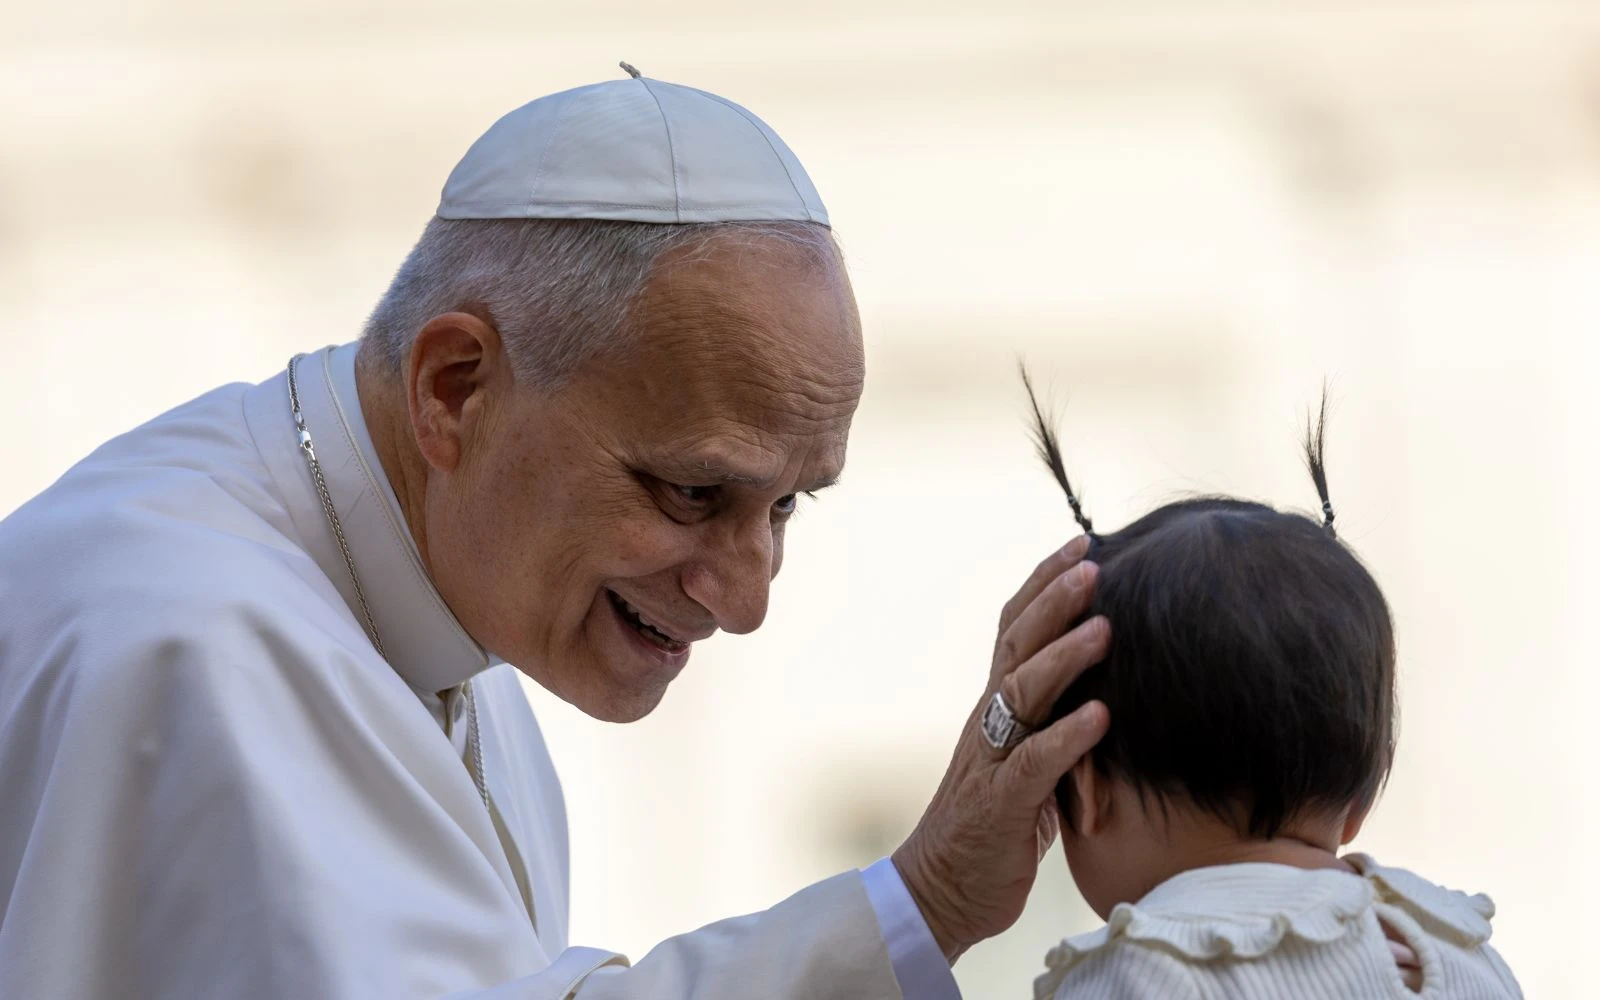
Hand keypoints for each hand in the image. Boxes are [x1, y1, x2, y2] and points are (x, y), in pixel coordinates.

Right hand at [892, 535, 1110, 962]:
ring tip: (1105, 629)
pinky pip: (1034, 764)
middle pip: (1015, 644)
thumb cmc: (995, 828)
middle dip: (1054, 599)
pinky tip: (1101, 716)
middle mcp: (988, 722)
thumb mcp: (1029, 763)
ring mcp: (991, 761)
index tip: (1082, 544)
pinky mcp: (1000, 806)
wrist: (939, 894)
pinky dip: (1068, 737)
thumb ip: (1053, 721)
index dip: (1043, 583)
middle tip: (1093, 562)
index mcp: (995, 707)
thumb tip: (1107, 686)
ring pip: (1021, 693)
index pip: (1014, 628)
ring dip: (1064, 658)